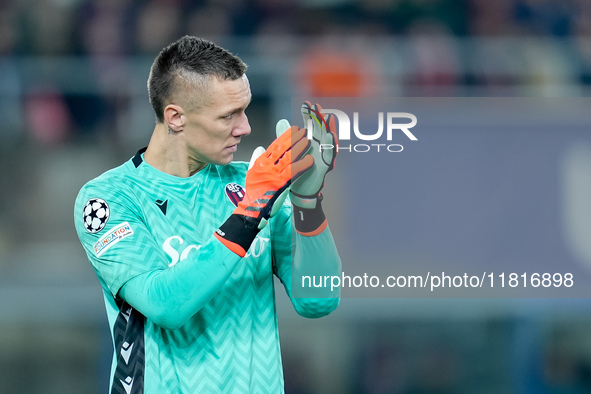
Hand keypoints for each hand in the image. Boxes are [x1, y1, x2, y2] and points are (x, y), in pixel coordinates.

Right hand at [215, 124, 312, 255]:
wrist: (252, 208)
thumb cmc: (254, 192)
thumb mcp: (252, 172)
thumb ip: (256, 158)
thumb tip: (259, 148)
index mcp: (260, 162)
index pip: (274, 145)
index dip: (284, 136)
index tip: (293, 130)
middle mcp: (266, 165)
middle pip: (281, 148)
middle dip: (293, 138)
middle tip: (302, 132)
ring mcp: (272, 173)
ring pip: (288, 157)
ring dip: (299, 148)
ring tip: (307, 141)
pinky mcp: (279, 183)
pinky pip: (293, 171)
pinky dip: (302, 165)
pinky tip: (309, 160)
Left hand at [289, 101, 337, 208]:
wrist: (300, 191)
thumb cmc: (297, 170)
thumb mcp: (290, 152)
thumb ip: (287, 137)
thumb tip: (281, 121)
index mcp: (310, 142)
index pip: (310, 125)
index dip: (308, 115)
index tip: (306, 104)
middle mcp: (319, 147)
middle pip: (321, 129)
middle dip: (320, 117)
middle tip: (318, 106)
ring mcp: (323, 156)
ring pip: (328, 139)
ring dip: (329, 127)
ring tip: (328, 116)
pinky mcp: (325, 166)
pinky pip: (330, 155)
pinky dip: (330, 144)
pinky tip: (330, 135)